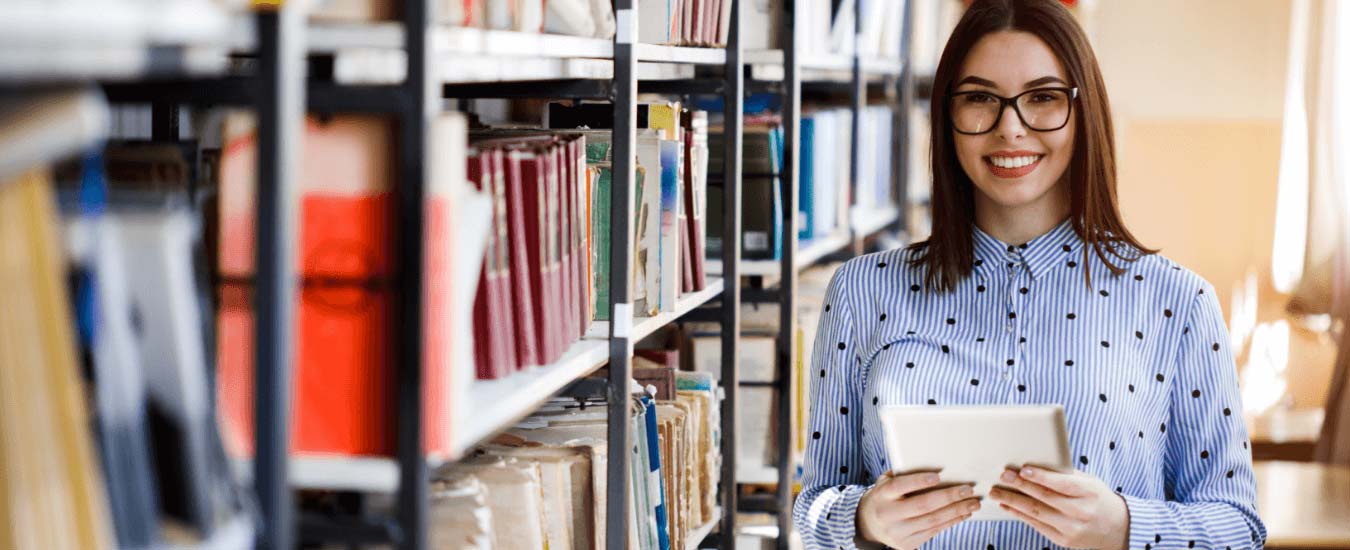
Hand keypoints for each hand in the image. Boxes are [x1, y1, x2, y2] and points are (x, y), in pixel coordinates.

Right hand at [856, 472, 981, 549]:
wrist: (868, 524)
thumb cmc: (884, 497)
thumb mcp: (885, 482)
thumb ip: (903, 474)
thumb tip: (933, 463)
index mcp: (881, 495)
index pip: (899, 486)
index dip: (918, 481)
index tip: (938, 476)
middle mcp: (887, 514)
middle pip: (922, 505)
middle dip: (948, 497)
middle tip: (968, 489)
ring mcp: (897, 532)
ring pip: (932, 521)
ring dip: (956, 511)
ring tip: (973, 503)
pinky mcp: (906, 544)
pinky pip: (934, 532)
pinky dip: (951, 522)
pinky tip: (963, 514)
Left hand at [987, 466, 1129, 549]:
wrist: (1118, 529)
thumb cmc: (1098, 499)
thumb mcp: (1090, 482)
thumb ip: (1066, 475)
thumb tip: (1036, 462)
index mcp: (1090, 493)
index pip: (1063, 484)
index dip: (1041, 476)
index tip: (1023, 468)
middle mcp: (1081, 512)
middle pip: (1046, 497)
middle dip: (1020, 486)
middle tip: (1003, 476)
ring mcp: (1072, 529)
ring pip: (1037, 513)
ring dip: (1013, 501)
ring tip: (996, 492)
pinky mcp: (1064, 540)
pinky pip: (1037, 525)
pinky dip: (1019, 514)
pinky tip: (1007, 506)